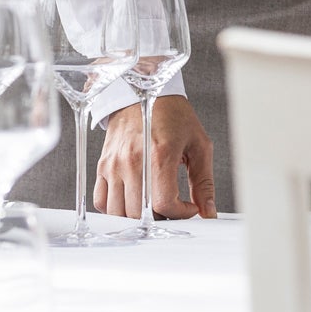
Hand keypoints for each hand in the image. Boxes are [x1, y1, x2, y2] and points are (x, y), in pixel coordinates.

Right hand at [95, 94, 215, 217]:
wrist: (143, 93)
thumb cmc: (173, 116)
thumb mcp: (199, 144)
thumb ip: (204, 181)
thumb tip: (208, 212)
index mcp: (159, 155)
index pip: (164, 203)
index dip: (181, 213)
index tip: (189, 207)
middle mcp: (132, 162)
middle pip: (140, 214)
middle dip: (162, 217)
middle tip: (174, 207)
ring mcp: (114, 165)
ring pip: (119, 213)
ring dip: (138, 218)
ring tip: (154, 206)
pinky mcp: (103, 166)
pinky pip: (102, 202)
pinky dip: (117, 209)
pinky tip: (133, 201)